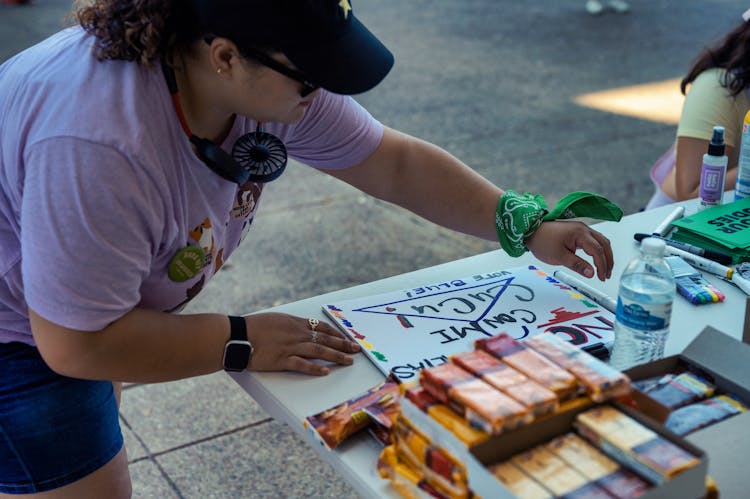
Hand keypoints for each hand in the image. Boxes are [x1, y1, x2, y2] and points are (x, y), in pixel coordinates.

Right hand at [244, 312, 360, 375]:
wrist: (237, 334)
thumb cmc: (252, 327)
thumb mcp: (275, 319)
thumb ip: (289, 324)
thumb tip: (300, 328)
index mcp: (294, 322)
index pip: (321, 327)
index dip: (336, 333)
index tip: (346, 338)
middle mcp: (296, 334)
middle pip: (325, 339)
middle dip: (343, 344)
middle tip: (356, 349)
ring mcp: (290, 347)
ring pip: (318, 351)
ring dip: (335, 356)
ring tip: (348, 361)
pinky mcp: (281, 360)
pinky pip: (301, 365)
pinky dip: (314, 368)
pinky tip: (325, 372)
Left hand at [525, 220, 612, 280]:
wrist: (531, 231)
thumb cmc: (542, 241)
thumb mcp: (559, 257)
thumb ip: (577, 265)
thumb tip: (591, 273)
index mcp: (580, 234)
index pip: (598, 251)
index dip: (602, 265)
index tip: (601, 277)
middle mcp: (584, 229)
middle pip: (604, 245)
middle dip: (608, 261)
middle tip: (606, 275)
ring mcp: (582, 228)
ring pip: (601, 241)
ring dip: (605, 255)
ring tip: (605, 269)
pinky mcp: (578, 230)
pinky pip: (595, 239)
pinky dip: (599, 249)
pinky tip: (598, 259)